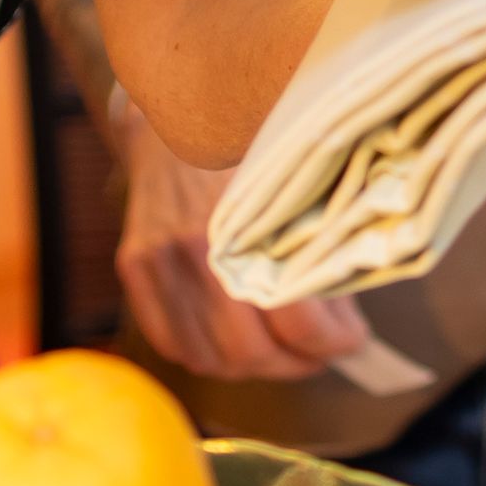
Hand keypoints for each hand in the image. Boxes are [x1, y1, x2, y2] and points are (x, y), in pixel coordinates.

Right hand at [115, 109, 377, 381]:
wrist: (174, 117)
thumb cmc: (247, 149)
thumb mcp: (294, 184)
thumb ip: (317, 244)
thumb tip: (350, 313)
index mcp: (247, 223)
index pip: (294, 319)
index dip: (331, 342)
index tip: (352, 341)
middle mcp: (195, 247)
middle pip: (249, 351)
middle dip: (296, 362)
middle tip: (320, 353)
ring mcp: (156, 260)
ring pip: (209, 358)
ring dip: (255, 368)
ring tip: (284, 353)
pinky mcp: (133, 265)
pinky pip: (171, 343)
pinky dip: (208, 357)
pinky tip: (236, 345)